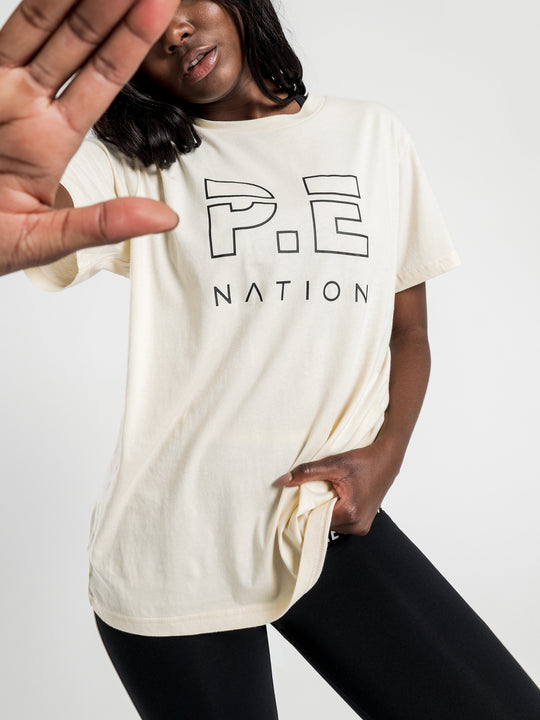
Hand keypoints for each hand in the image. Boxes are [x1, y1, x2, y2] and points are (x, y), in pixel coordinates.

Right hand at [0, 0, 178, 275]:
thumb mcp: (45, 238)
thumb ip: (101, 225)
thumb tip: (166, 218)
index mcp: (52, 139)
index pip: (103, 79)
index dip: (131, 42)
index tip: (161, 7)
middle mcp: (27, 105)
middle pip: (77, 42)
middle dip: (110, 6)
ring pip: (37, 28)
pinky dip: (27, 10)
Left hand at [276, 440, 403, 534]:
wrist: (387, 459)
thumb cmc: (364, 460)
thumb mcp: (334, 463)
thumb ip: (307, 472)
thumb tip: (282, 480)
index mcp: (350, 513)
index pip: (316, 520)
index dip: (305, 509)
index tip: (298, 499)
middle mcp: (358, 525)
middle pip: (324, 524)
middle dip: (315, 510)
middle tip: (312, 493)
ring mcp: (362, 527)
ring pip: (332, 525)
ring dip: (325, 511)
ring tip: (327, 494)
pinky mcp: (364, 525)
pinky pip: (341, 523)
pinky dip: (335, 512)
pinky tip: (335, 498)